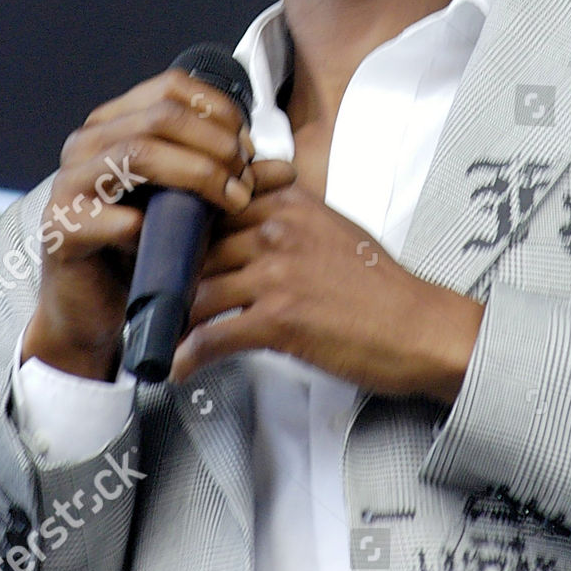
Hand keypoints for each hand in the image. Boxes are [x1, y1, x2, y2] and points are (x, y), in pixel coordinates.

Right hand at [22, 67, 295, 379]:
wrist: (102, 309)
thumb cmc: (148, 248)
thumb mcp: (197, 207)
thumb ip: (234, 182)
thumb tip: (284, 170)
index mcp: (118, 123)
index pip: (172, 88)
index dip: (218, 111)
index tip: (247, 149)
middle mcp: (89, 143)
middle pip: (161, 116)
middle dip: (215, 145)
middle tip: (244, 181)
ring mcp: (69, 183)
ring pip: (138, 152)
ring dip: (196, 175)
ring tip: (227, 202)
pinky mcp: (60, 228)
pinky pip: (107, 216)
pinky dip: (146, 226)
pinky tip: (169, 239)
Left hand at [170, 173, 485, 403]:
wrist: (418, 326)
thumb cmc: (382, 284)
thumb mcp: (334, 226)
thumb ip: (290, 214)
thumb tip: (252, 220)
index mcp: (291, 203)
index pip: (216, 204)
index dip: (185, 228)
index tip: (165, 247)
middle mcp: (279, 231)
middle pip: (199, 248)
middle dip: (172, 276)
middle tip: (152, 297)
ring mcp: (276, 274)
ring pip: (199, 291)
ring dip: (175, 319)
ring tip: (161, 335)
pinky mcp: (278, 319)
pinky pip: (214, 336)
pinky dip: (190, 356)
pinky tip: (181, 366)